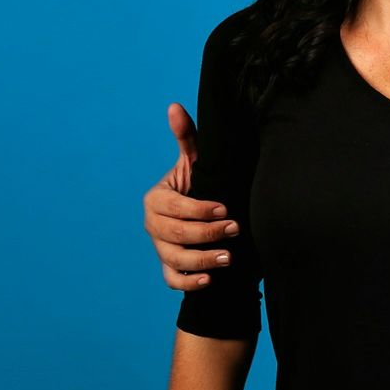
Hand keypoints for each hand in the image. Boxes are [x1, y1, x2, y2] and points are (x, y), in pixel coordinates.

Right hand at [144, 102, 237, 291]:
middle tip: (235, 229)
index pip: (174, 207)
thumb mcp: (197, 161)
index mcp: (156, 200)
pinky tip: (209, 281)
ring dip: (201, 260)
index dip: (198, 209)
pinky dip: (188, 282)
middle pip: (174, 235)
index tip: (225, 208)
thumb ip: (187, 137)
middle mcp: (154, 226)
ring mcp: (161, 248)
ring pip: (174, 259)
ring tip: (228, 257)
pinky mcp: (171, 267)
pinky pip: (173, 279)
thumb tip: (175, 107)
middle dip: (206, 233)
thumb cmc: (202, 183)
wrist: (206, 213)